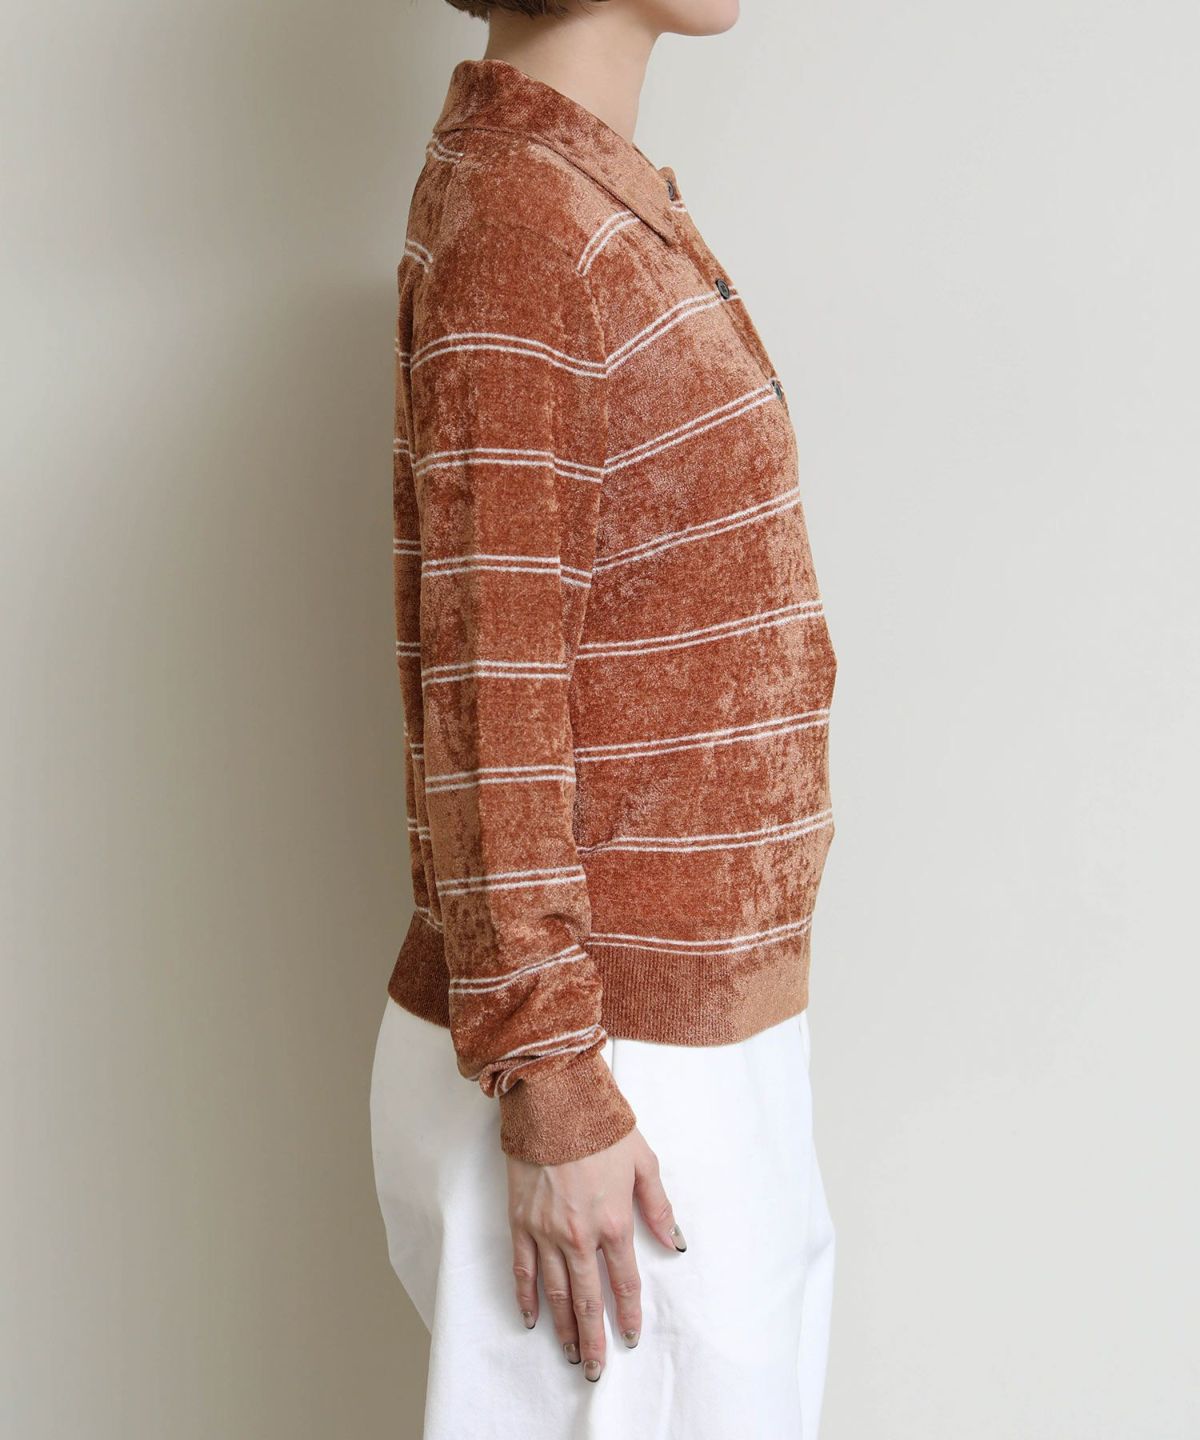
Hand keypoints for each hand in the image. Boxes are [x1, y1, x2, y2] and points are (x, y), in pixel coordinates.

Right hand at [507, 1126, 686, 1381]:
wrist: (554, 1102)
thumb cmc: (601, 1127)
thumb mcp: (643, 1162)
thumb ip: (658, 1206)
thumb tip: (675, 1242)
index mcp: (613, 1221)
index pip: (624, 1281)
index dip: (628, 1313)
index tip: (630, 1337)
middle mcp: (579, 1235)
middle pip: (588, 1299)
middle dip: (594, 1338)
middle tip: (596, 1369)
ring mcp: (546, 1231)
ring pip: (557, 1292)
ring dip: (564, 1327)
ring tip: (570, 1354)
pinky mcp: (520, 1221)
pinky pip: (523, 1269)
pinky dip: (527, 1297)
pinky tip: (533, 1319)